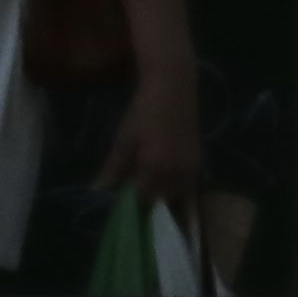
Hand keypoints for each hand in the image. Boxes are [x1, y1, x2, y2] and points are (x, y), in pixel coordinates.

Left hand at [94, 73, 204, 206]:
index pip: (142, 198)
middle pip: (161, 201)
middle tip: (134, 202)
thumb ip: (113, 167)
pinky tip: (167, 187)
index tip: (120, 206)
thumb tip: (98, 190)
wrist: (174, 90)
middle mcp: (177, 173)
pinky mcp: (199, 162)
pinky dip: (178, 191)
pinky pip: (189, 186)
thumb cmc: (144, 111)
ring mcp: (191, 169)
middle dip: (148, 204)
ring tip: (151, 196)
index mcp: (155, 167)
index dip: (130, 204)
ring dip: (164, 199)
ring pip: (177, 196)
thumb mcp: (124, 139)